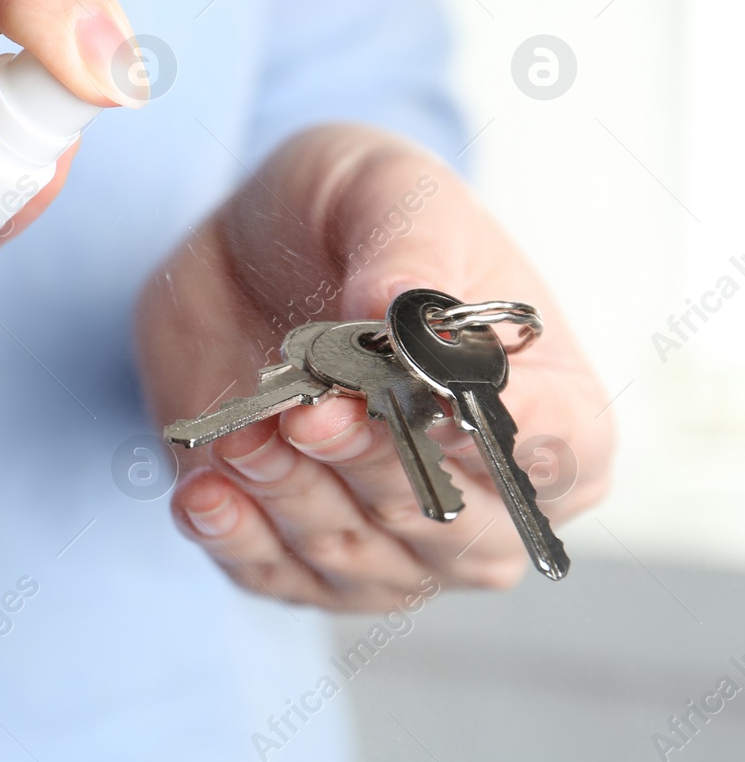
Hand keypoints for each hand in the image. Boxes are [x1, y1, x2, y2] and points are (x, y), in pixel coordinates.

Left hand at [134, 124, 613, 610]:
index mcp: (549, 408)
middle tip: (314, 414)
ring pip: (352, 552)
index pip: (558, 450)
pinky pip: (270, 571)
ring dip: (292, 498)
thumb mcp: (387, 191)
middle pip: (448, 520)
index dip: (506, 438)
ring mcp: (385, 538)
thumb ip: (406, 247)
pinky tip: (202, 496)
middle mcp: (479, 496)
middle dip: (376, 468)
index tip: (446, 409)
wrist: (245, 245)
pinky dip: (235, 538)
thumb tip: (399, 303)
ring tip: (244, 437)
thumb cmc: (350, 215)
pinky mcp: (289, 548)